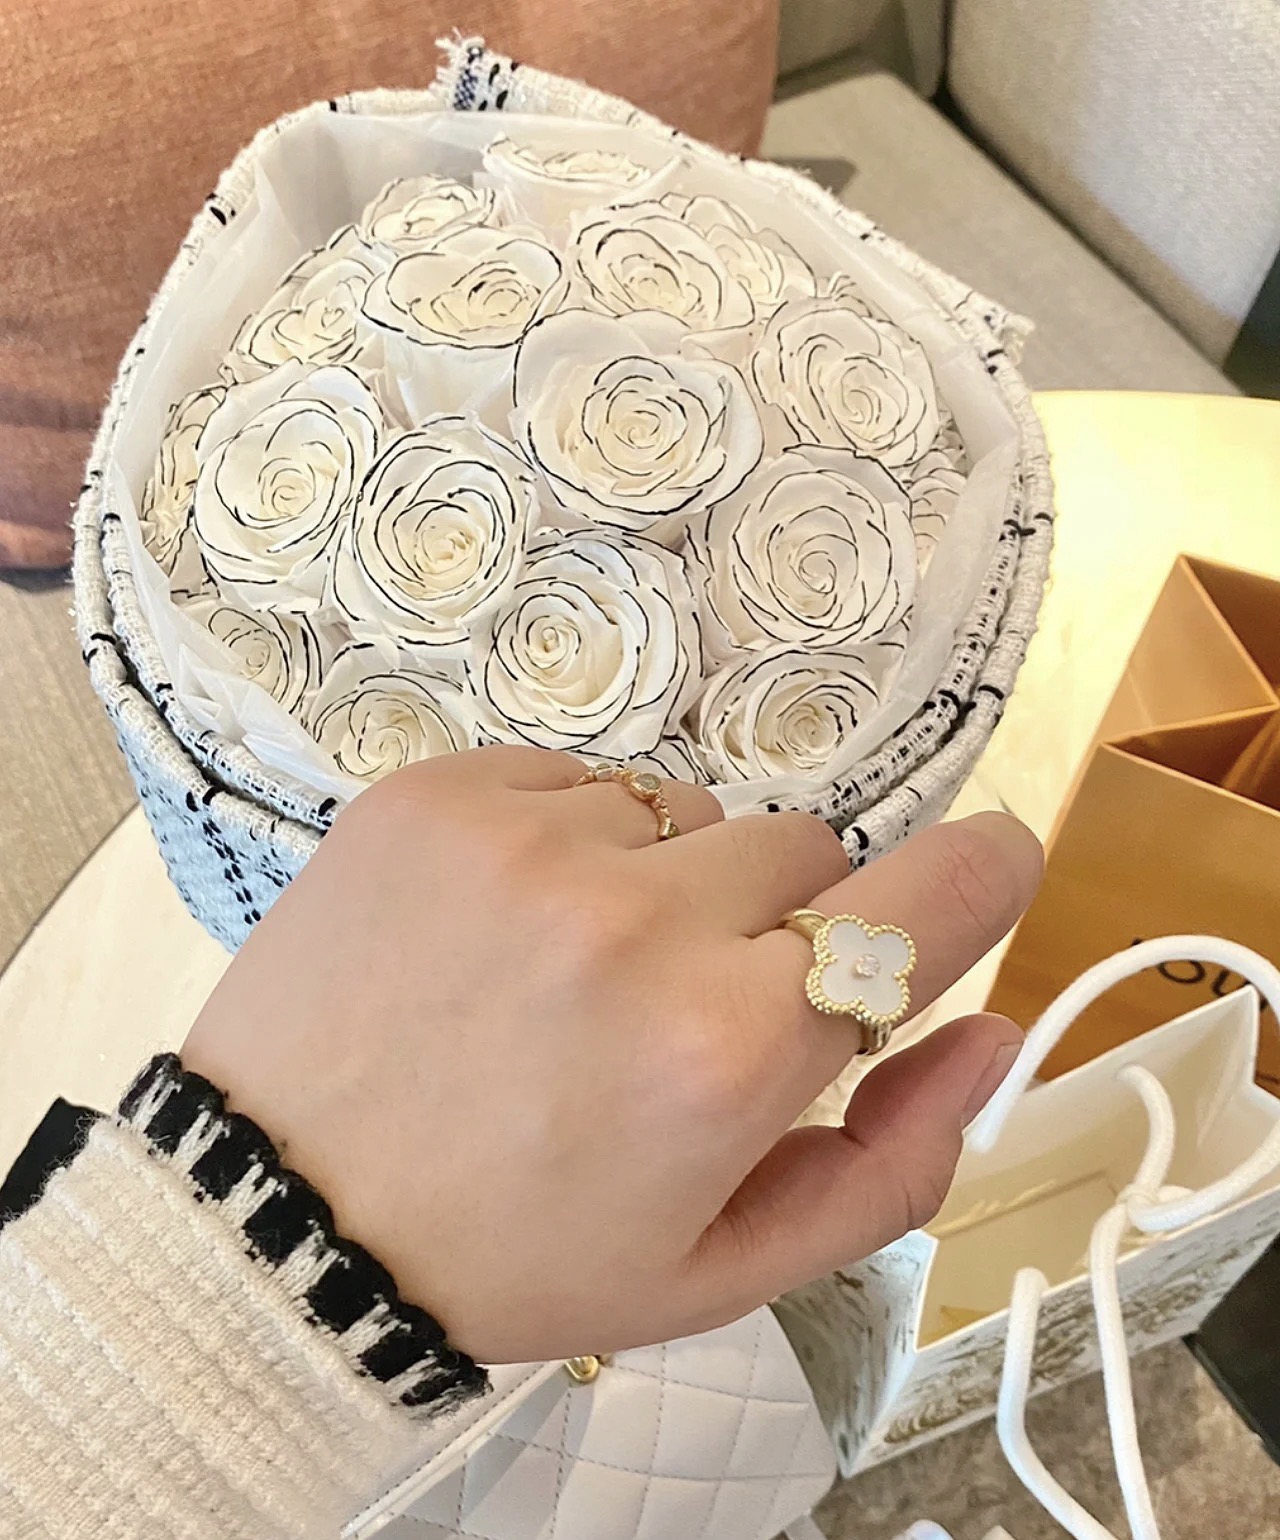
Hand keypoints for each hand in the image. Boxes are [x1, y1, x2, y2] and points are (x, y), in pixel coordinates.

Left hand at [183, 746, 1041, 1362]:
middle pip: (807, 849)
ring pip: (690, 811)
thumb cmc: (514, 1256)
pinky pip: (579, 778)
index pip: (935, 898)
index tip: (986, 869)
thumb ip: (893, 1161)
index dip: (983, 874)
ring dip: (668, 881)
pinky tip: (504, 929)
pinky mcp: (442, 790)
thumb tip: (992, 1034)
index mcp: (731, 1047)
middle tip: (685, 1007)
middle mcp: (643, 918)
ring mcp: (532, 836)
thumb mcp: (722, 1267)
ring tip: (573, 975)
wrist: (278, 1214)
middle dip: (776, 924)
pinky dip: (572, 841)